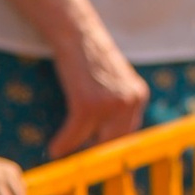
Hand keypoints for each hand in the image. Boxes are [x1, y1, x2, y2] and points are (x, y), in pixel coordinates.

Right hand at [45, 0, 145, 158]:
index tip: (103, 159)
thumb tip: (107, 136)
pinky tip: (54, 149)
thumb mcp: (113, 80)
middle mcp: (131, 101)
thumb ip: (118, 103)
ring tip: (65, 154)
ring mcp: (111, 104)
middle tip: (82, 162)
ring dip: (78, 150)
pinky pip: (76, 134)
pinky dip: (63, 144)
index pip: (130, 130)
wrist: (76, 33)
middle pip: (117, 140)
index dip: (114, 146)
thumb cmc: (89, 57)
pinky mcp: (89, 104)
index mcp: (140, 95)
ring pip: (95, 140)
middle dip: (98, 152)